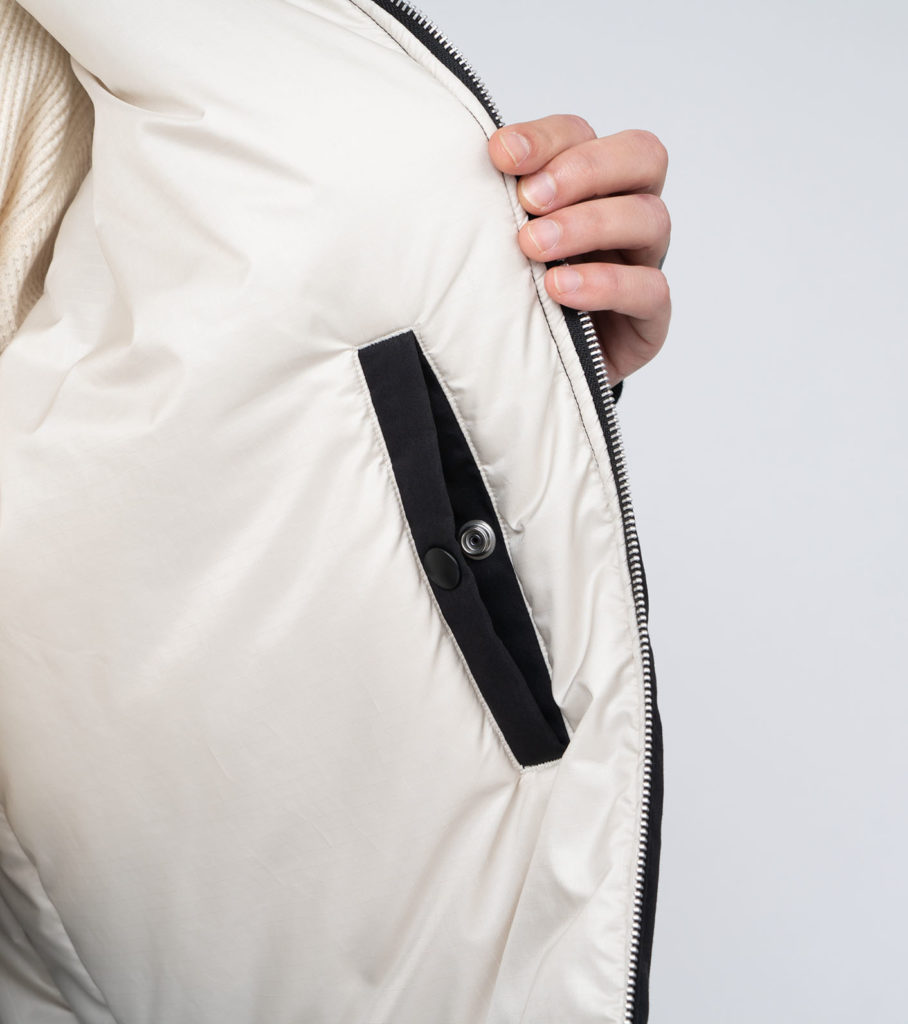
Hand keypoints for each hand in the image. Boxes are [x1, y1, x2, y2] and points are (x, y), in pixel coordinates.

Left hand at [488, 115, 670, 386]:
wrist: (522, 375)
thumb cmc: (507, 298)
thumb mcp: (493, 245)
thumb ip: (488, 207)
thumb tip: (454, 168)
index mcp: (587, 185)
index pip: (583, 136)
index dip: (546, 138)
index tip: (499, 155)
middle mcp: (623, 214)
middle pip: (641, 158)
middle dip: (584, 170)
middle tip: (530, 200)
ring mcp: (642, 264)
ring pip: (650, 218)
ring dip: (590, 224)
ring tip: (535, 247)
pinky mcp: (649, 319)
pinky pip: (650, 290)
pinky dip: (606, 284)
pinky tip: (560, 288)